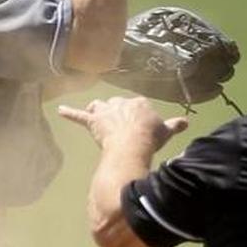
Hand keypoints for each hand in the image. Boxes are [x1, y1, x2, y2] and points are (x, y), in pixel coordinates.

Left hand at [58, 96, 186, 152]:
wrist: (133, 145)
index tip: (139, 125)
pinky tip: (60, 110)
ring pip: (99, 106)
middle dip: (116, 112)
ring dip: (97, 110)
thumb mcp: (166, 131)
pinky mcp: (93, 122)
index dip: (136, 116)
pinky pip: (79, 117)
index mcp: (139, 103)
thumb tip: (186, 122)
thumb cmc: (151, 138)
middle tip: (119, 126)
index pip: (137, 105)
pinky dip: (69, 113)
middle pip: (116, 104)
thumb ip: (174, 125)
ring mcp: (105, 112)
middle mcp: (121, 102)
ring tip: (96, 116)